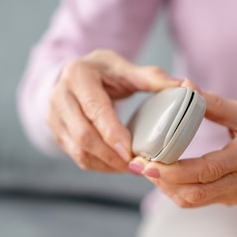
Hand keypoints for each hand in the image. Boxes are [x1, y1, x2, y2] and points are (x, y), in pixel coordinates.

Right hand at [48, 49, 179, 171]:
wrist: (74, 76)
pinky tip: (119, 166)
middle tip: (136, 165)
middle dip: (110, 155)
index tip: (130, 152)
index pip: (94, 109)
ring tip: (131, 168)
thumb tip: (182, 85)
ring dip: (106, 164)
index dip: (111, 133)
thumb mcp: (125, 68)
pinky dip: (100, 165)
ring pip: (78, 151)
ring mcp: (54, 117)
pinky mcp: (57, 134)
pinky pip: (78, 157)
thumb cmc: (104, 72)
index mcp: (77, 76)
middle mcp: (59, 96)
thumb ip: (151, 77)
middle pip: (83, 135)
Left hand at [130, 90, 236, 206]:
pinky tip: (166, 172)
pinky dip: (179, 189)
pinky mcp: (233, 197)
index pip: (202, 172)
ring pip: (193, 201)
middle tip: (138, 164)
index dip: (169, 171)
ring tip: (148, 166)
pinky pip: (200, 199)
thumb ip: (213, 103)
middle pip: (192, 194)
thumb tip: (183, 86)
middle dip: (161, 182)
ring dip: (167, 188)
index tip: (144, 161)